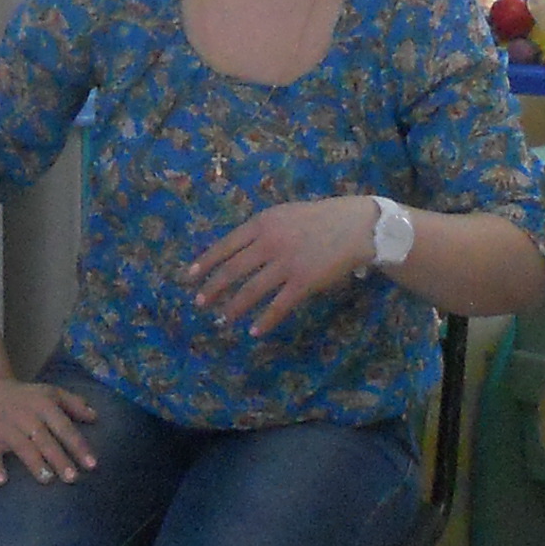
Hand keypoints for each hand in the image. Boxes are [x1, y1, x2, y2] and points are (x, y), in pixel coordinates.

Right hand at [0, 368, 101, 485]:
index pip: (64, 427)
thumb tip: (96, 417)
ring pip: (22, 446)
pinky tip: (2, 481)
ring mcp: (5, 428)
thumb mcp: (49, 392)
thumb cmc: (24, 397)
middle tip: (73, 478)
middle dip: (59, 458)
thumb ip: (73, 403)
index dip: (78, 445)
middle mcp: (25, 416)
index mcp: (43, 405)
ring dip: (34, 463)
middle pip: (45, 439)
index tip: (92, 464)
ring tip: (48, 480)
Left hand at [187, 198, 381, 332]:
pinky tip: (255, 330)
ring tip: (223, 319)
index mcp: (262, 223)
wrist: (355, 226)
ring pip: (251, 290)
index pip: (225, 245)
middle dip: (213, 288)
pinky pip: (278, 306)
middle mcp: (269, 243)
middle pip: (232, 270)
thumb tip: (235, 250)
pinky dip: (264, 320)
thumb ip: (261, 230)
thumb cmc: (319, 219)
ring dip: (234, 307)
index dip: (206, 262)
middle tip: (200, 302)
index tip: (189, 276)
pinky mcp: (303, 282)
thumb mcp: (284, 214)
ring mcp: (286, 263)